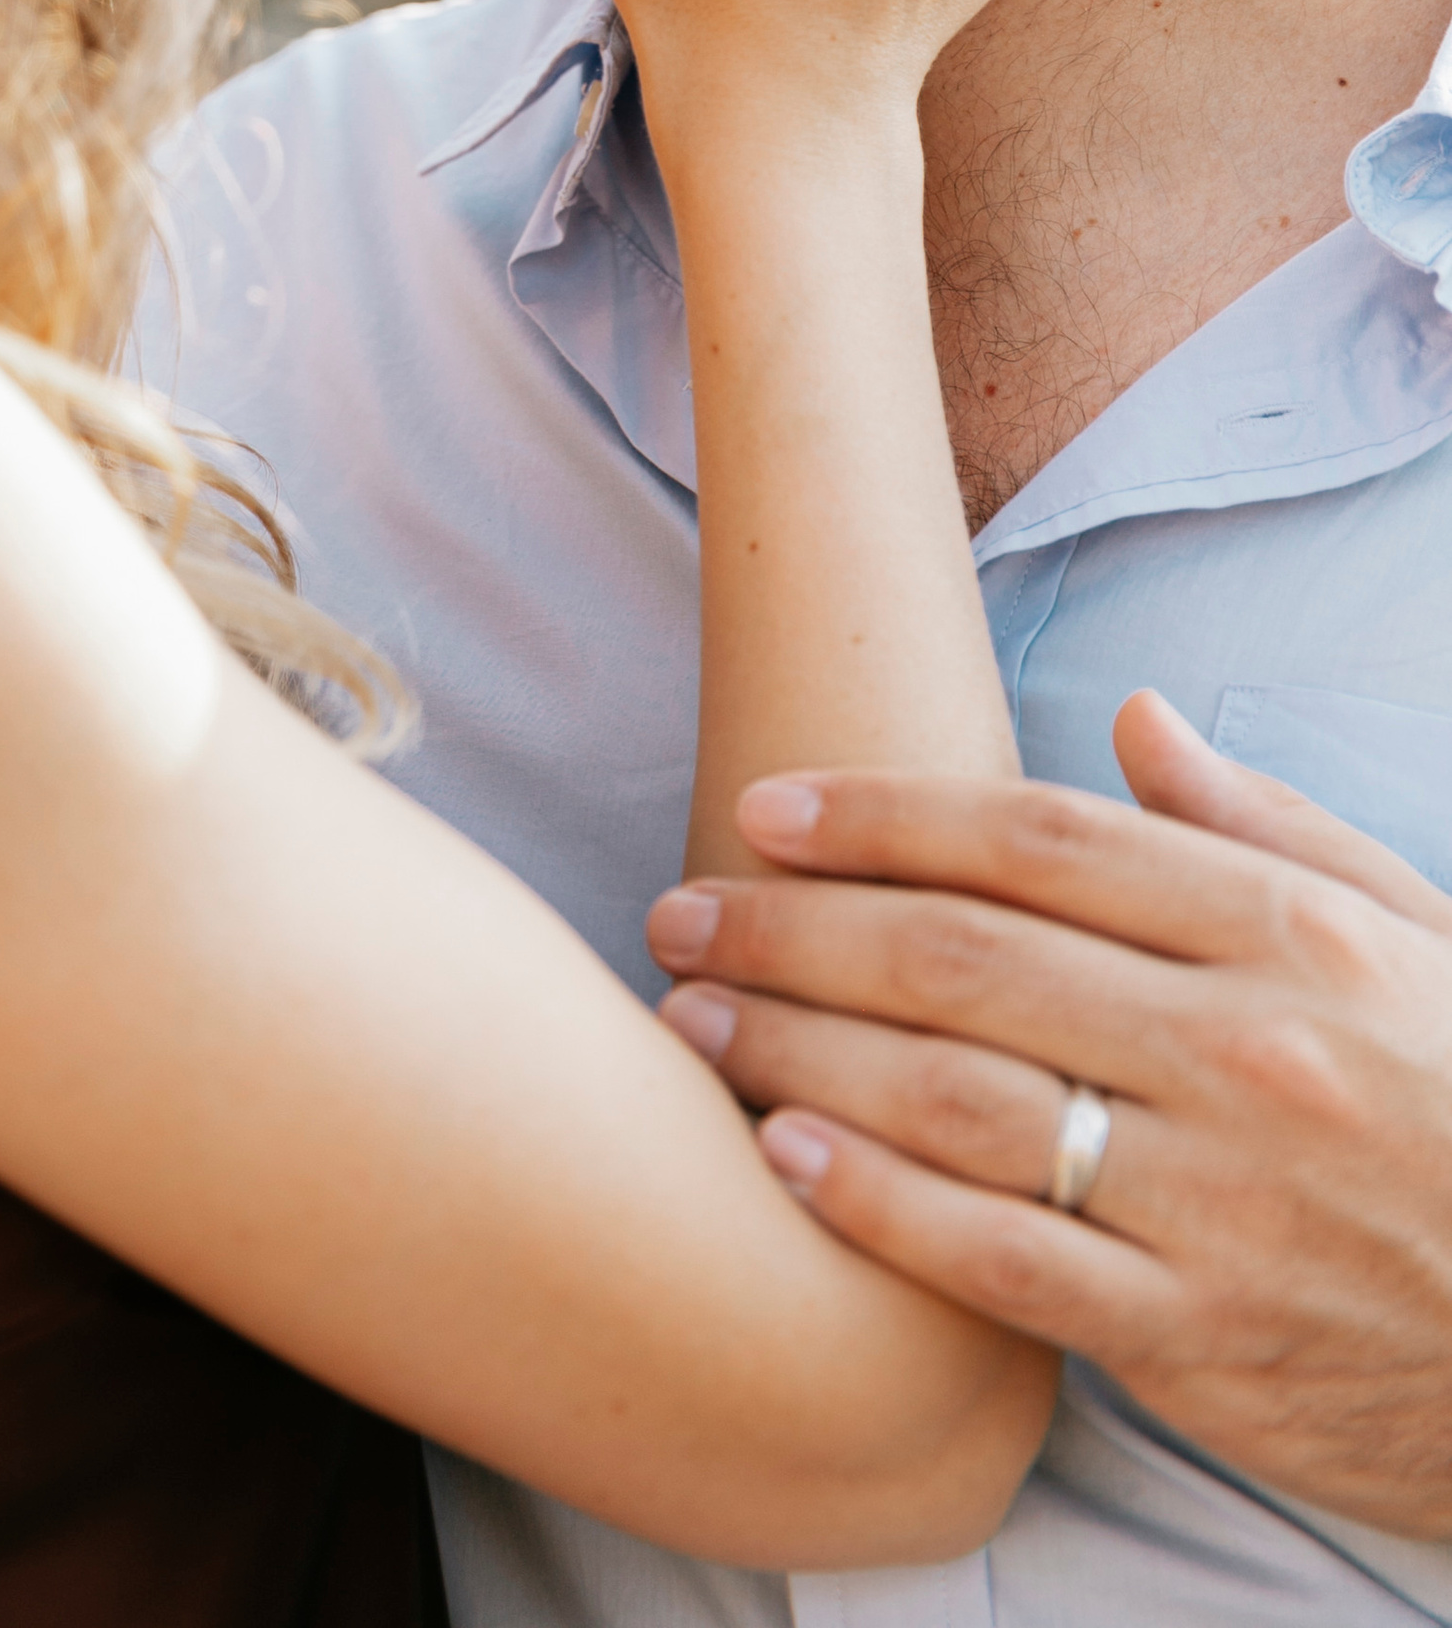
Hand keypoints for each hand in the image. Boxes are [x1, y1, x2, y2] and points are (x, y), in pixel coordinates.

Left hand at [647, 693, 1451, 1536]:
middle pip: (967, 959)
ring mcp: (1219, 1202)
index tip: (768, 810)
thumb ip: (1266, 826)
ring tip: (697, 1018)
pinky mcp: (1201, 1340)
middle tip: (683, 909)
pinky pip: (1003, 1262)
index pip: (1039, 843)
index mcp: (1291, 936)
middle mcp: (1247, 1053)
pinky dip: (880, 1204)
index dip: (884, 814)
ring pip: (960, 1101)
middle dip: (798, 927)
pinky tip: (785, 1152)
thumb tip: (1135, 722)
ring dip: (802, 1049)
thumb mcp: (1417, 934)